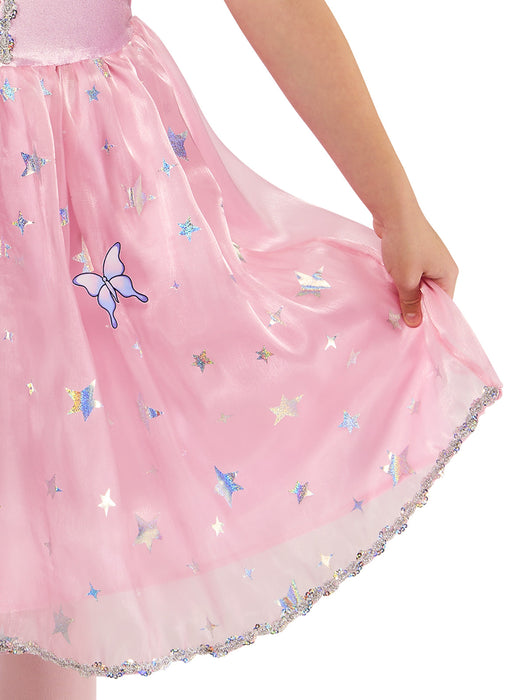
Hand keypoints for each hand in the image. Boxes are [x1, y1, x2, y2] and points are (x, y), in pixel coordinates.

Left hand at [373, 208, 458, 327]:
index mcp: (448, 275)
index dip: (428, 318)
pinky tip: (389, 289)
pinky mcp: (416, 254)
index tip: (412, 330)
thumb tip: (415, 324)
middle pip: (430, 296)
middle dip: (415, 306)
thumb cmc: (405, 245)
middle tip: (398, 321)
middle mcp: (443, 267)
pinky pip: (411, 274)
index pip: (442, 305)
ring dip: (405, 293)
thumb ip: (411, 302)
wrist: (394, 212)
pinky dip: (401, 281)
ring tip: (392, 307)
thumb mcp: (407, 279)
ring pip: (418, 285)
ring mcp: (429, 259)